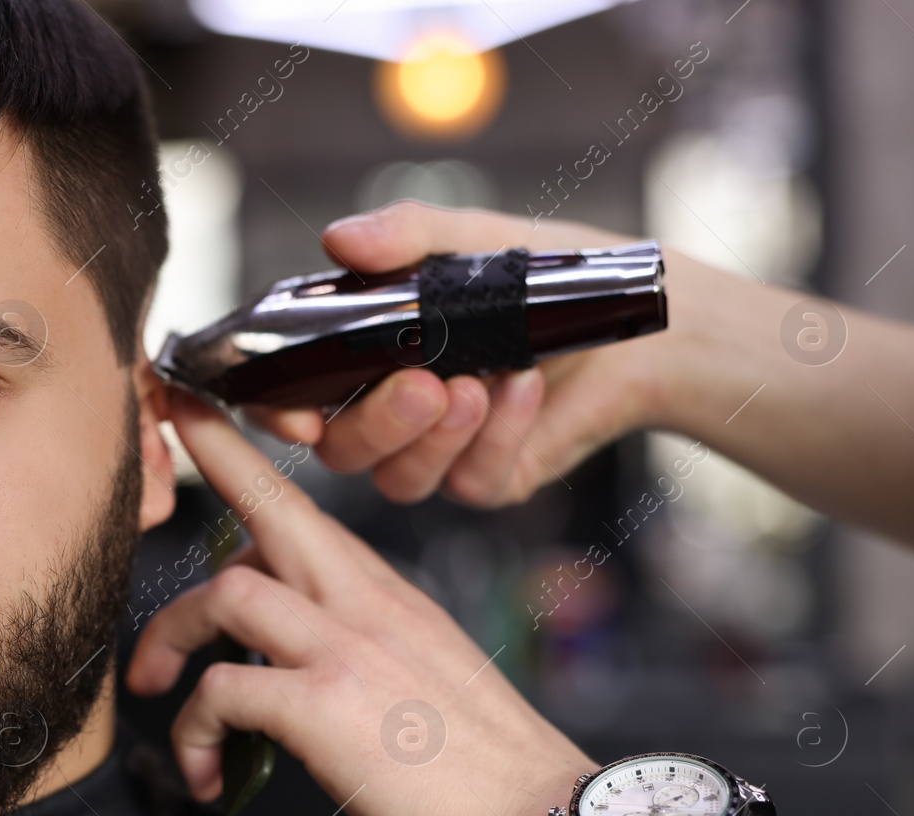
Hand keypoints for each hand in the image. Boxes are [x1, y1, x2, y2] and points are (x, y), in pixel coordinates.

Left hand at [127, 388, 596, 815]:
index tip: (198, 426)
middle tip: (144, 471)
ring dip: (169, 637)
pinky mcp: (322, 705)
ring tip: (157, 685)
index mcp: (387, 594)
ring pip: (221, 594)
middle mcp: (365, 603)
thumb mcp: (427, 677)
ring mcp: (344, 647)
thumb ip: (363, 647)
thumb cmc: (489, 771)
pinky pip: (220, 690)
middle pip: (265, 505)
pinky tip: (207, 771)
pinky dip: (193, 729)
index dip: (243, 462)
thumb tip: (296, 660)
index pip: (305, 508)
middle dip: (201, 466)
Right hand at [247, 200, 668, 506]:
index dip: (279, 415)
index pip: (294, 398)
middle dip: (376, 424)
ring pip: (398, 480)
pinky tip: (522, 388)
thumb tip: (341, 238)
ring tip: (478, 384)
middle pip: (342, 452)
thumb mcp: (472, 240)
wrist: (633, 319)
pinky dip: (496, 436)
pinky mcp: (489, 477)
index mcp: (364, 354)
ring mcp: (437, 452)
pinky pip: (471, 481)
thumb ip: (406, 236)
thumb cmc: (545, 276)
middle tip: (422, 384)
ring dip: (434, 437)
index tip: (296, 416)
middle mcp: (389, 411)